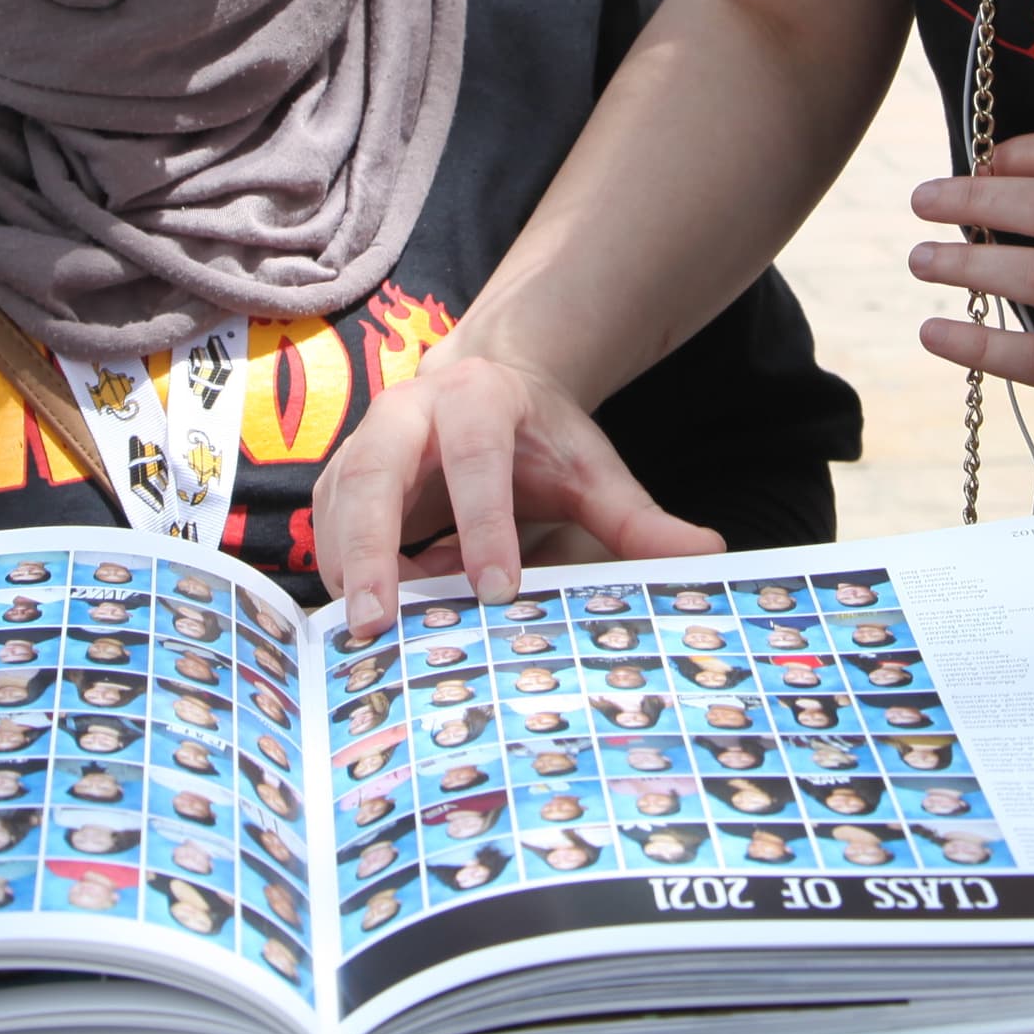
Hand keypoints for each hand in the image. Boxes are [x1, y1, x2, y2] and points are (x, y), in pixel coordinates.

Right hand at [311, 348, 722, 638]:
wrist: (485, 395)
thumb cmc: (542, 442)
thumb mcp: (592, 471)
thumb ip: (638, 517)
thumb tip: (707, 553)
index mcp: (476, 399)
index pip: (476, 459)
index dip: (484, 523)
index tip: (499, 590)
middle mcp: (406, 412)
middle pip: (372, 472)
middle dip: (372, 545)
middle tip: (381, 622)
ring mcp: (364, 445)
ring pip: (336, 503)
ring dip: (344, 569)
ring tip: (360, 638)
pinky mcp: (341, 481)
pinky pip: (326, 530)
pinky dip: (340, 576)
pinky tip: (361, 627)